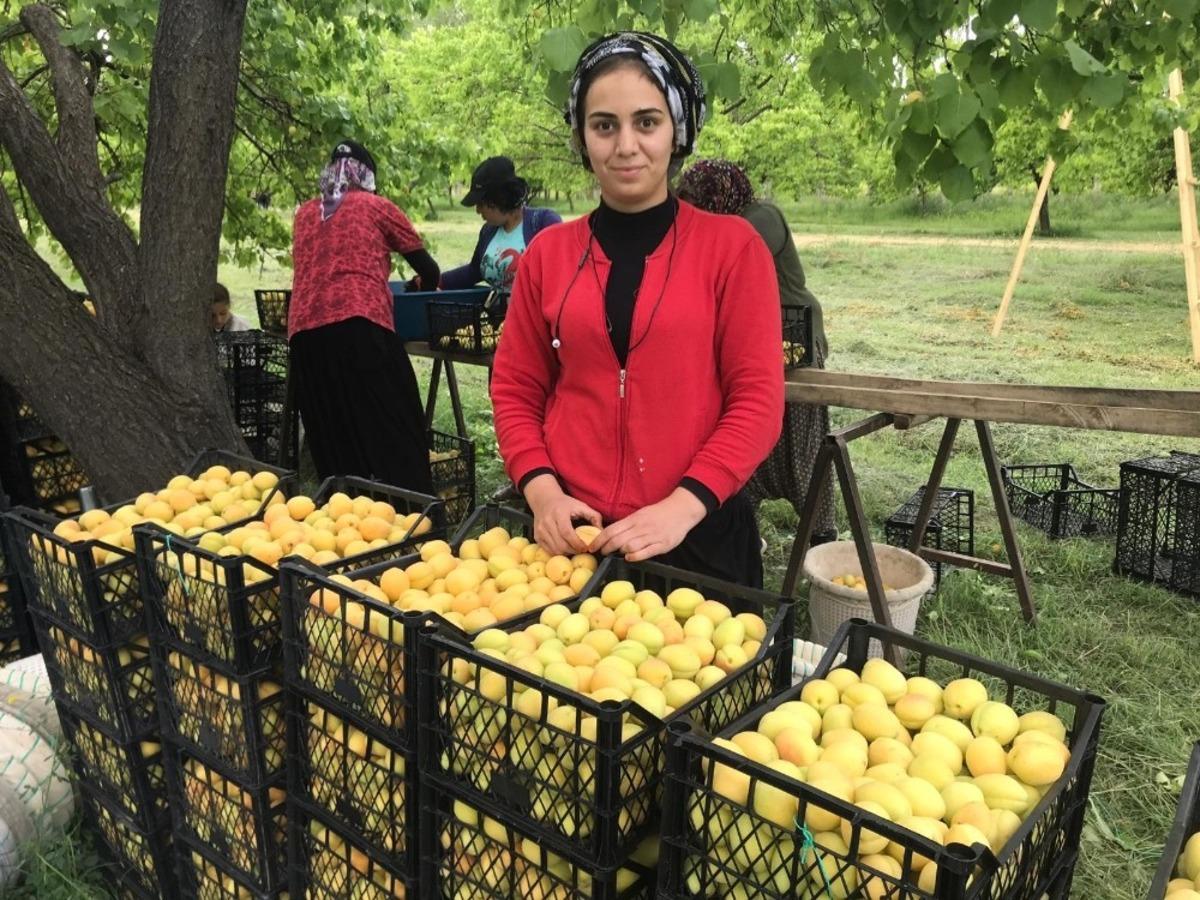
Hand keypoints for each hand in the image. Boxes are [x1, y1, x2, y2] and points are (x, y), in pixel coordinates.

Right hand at [523, 474, 601, 555]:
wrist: (544, 500)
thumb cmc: (565, 504)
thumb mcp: (581, 505)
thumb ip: (594, 516)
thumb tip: (601, 531)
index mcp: (558, 513)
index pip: (567, 533)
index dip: (577, 543)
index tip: (585, 547)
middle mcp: (547, 522)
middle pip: (560, 544)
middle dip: (573, 550)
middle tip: (581, 549)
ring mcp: (540, 530)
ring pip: (555, 550)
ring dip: (566, 553)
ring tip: (574, 549)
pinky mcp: (537, 536)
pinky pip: (548, 550)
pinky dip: (558, 552)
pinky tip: (565, 547)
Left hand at [592, 489, 706, 562]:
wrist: (681, 510)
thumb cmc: (659, 514)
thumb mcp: (640, 515)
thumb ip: (627, 525)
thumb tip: (611, 535)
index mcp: (634, 519)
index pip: (611, 529)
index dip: (599, 539)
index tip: (592, 547)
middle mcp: (641, 527)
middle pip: (618, 539)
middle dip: (606, 548)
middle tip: (601, 553)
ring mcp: (652, 536)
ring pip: (630, 545)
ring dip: (619, 551)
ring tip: (614, 555)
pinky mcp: (663, 544)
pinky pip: (647, 551)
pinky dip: (636, 556)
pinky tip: (629, 558)